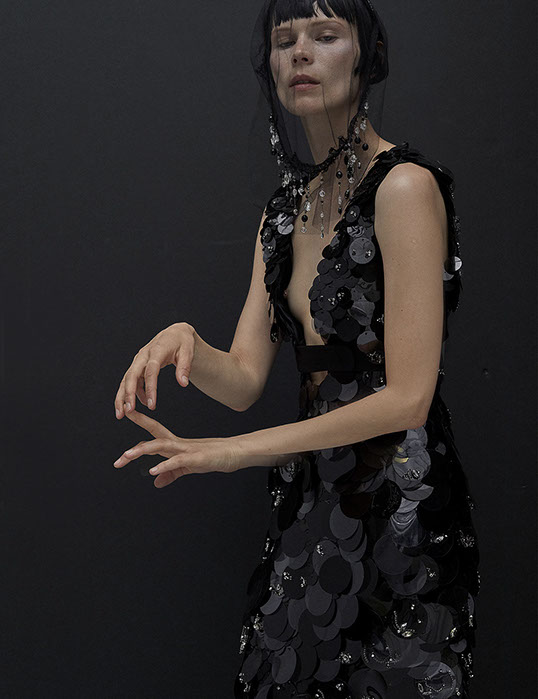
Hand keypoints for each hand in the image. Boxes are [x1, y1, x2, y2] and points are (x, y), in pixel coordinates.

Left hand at [113, 409, 242, 486]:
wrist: (234, 453)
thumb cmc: (212, 457)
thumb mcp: (187, 467)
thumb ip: (170, 473)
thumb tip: (154, 481)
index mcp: (175, 444)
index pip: (153, 432)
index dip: (140, 421)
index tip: (125, 414)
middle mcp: (178, 443)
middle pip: (153, 437)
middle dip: (136, 437)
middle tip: (119, 446)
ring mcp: (186, 449)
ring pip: (161, 445)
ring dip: (143, 450)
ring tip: (127, 456)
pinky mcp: (195, 458)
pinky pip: (177, 461)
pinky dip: (164, 466)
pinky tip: (154, 471)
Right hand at [114, 322, 195, 418]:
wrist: (174, 333)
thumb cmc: (182, 342)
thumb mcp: (188, 351)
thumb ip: (185, 367)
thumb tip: (183, 384)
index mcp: (157, 350)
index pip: (151, 371)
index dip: (150, 388)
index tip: (151, 405)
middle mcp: (143, 355)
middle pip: (132, 375)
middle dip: (128, 394)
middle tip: (128, 412)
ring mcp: (138, 360)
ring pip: (126, 379)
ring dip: (122, 396)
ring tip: (121, 414)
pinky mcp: (137, 365)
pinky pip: (131, 380)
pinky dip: (131, 393)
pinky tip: (136, 405)